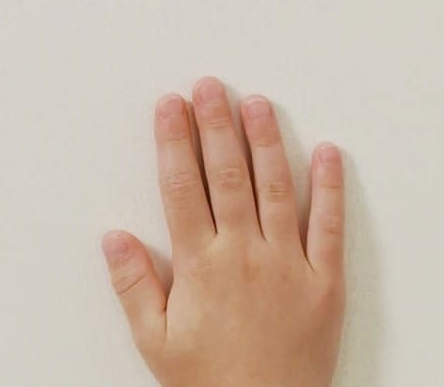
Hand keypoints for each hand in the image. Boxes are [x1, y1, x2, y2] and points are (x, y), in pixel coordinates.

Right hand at [102, 78, 345, 386]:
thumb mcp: (156, 341)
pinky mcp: (325, 283)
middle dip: (216, 125)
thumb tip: (113, 238)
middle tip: (210, 86)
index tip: (170, 107)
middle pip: (228, 175)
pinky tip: (326, 153)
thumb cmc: (211, 386)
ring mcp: (289, 265)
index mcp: (201, 265)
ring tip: (257, 103)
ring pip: (276, 188)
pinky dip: (329, 188)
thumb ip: (134, 286)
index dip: (174, 141)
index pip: (183, 187)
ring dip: (266, 141)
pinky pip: (329, 226)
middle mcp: (245, 255)